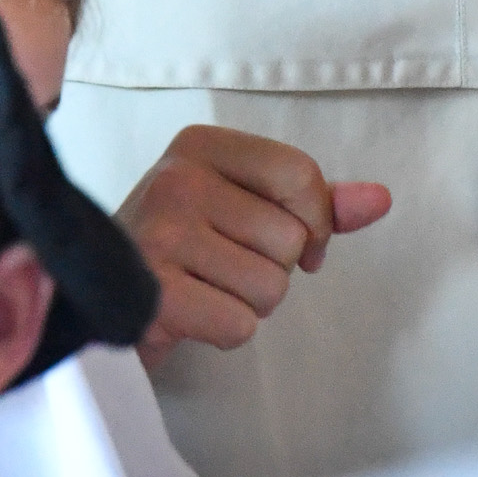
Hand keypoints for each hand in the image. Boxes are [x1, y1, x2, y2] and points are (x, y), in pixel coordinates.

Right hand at [116, 124, 392, 364]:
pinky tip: (190, 314)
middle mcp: (176, 179)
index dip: (313, 221)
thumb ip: (313, 202)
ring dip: (249, 303)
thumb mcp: (244, 205)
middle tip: (221, 267)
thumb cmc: (183, 246)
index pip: (300, 175)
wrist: (97, 294)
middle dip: (272, 268)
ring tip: (205, 288)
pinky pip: (240, 325)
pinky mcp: (153, 294)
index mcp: (200, 145)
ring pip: (270, 286)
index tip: (293, 242)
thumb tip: (381, 200)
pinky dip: (224, 331)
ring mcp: (161, 235)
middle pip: (290, 238)